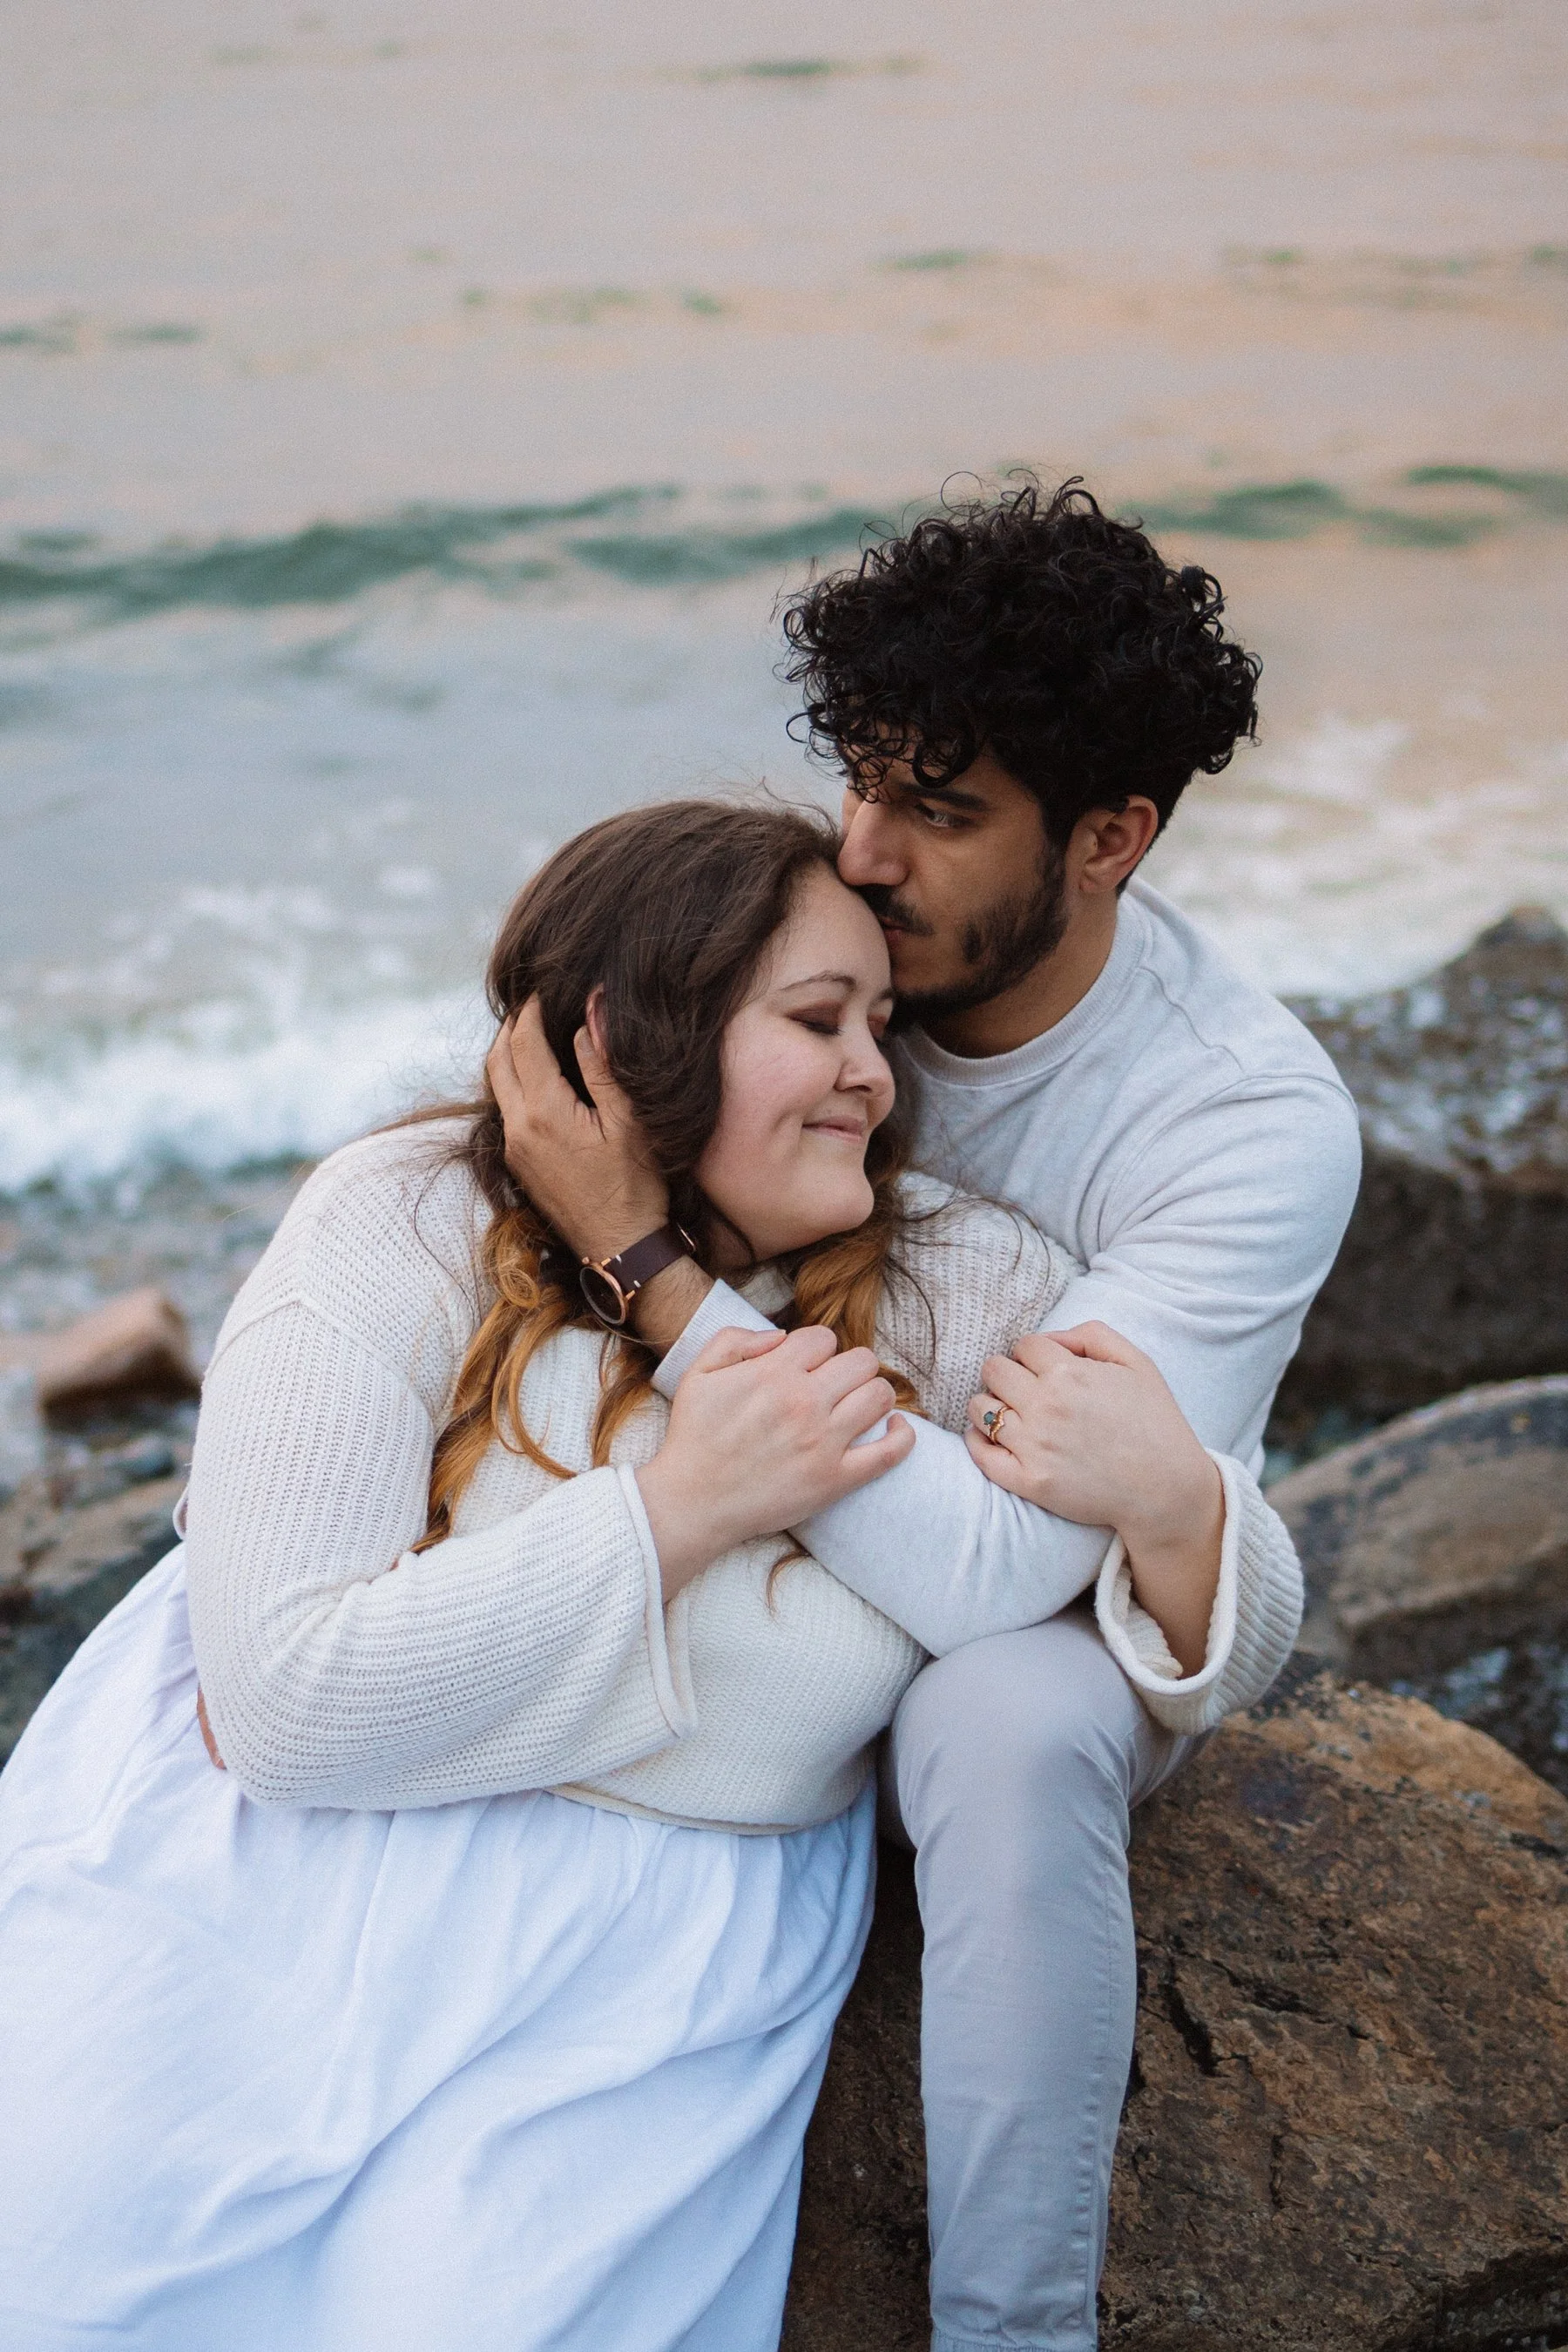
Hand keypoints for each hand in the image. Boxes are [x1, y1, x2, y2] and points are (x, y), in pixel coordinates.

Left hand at [486, 998, 668, 1265]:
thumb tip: (590, 1010)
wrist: (621, 1249)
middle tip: (532, 1003)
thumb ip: (603, 1063)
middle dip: (511, 1026)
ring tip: (531, 1032)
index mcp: (544, 1112)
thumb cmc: (635, 1186)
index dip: (531, 1009)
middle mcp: (518, 1129)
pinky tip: (538, 1076)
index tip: (543, 988)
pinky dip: (513, 1080)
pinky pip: (506, 1109)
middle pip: (497, 1059)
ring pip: (496, 1085)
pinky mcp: (518, 1164)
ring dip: (508, 1053)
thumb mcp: (628, 1121)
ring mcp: (514, 1149)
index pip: (523, 1042)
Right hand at [636, 1324, 915, 1598]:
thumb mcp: (697, 1373)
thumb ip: (734, 1339)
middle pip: (861, 1360)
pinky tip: (892, 1427)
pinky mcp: (835, 1480)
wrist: (692, 1502)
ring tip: (854, 1405)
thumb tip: (780, 1335)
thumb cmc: (694, 1437)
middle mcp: (803, 1402)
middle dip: (848, 1366)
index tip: (804, 1367)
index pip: (823, 1337)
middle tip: (832, 1385)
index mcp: (773, 1373)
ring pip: (879, 1395)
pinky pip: (890, 1452)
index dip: (815, 1348)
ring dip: (872, 1394)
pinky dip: (901, 1435)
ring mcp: (823, 1442)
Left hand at [965, 1323, 1222, 1673]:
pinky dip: (978, 1440)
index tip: (1043, 1368)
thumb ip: (1091, 1336)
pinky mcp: (1029, 1481)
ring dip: (991, 1405)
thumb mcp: (1137, 1362)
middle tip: (1023, 1389)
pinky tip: (992, 1436)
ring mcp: (1034, 1445)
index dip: (1033, 1354)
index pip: (1024, 1345)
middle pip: (994, 1370)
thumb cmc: (1154, 1422)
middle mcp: (1046, 1406)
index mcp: (1070, 1373)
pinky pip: (981, 1453)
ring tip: (1011, 1413)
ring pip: (981, 1408)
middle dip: (1007, 1373)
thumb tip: (1050, 1338)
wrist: (1166, 1490)